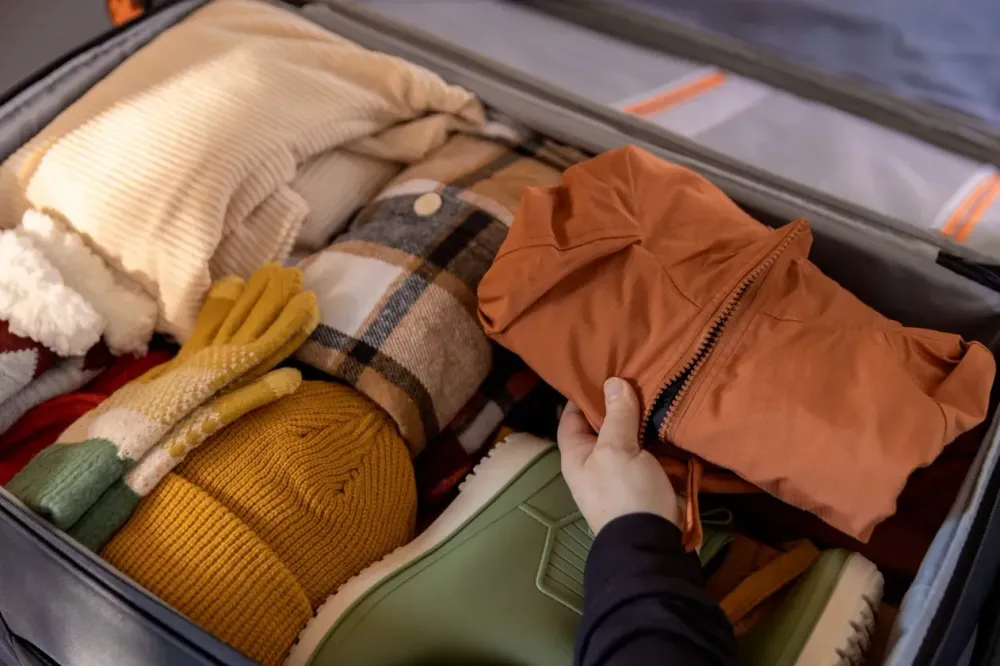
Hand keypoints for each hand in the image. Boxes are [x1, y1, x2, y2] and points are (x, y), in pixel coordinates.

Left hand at [557, 377, 680, 533]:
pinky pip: (657, 452)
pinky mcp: (652, 480)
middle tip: (639, 371)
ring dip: (647, 418)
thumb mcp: (616, 449)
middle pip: (607, 425)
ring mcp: (626, 473)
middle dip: (622, 403)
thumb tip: (613, 382)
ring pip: (635, 437)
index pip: (573, 417)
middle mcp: (598, 463)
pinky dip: (665, 436)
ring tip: (660, 384)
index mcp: (578, 456)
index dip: (583, 394)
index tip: (601, 369)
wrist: (653, 544)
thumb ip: (616, 415)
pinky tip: (676, 414)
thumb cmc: (624, 494)